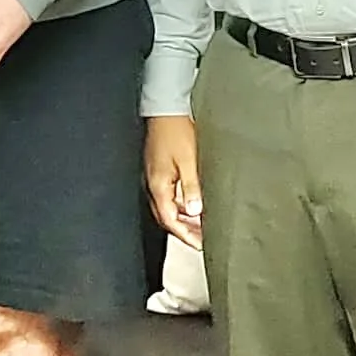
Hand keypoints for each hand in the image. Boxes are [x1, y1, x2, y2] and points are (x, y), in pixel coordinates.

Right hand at [144, 114, 202, 241]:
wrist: (165, 110)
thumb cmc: (176, 131)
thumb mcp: (189, 161)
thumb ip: (192, 187)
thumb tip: (195, 211)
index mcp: (158, 186)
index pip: (170, 221)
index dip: (186, 236)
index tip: (200, 245)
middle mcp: (153, 185)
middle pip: (166, 218)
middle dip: (184, 232)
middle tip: (202, 240)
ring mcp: (154, 178)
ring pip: (167, 208)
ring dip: (183, 219)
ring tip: (201, 226)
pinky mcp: (159, 171)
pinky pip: (168, 197)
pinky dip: (181, 205)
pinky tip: (193, 204)